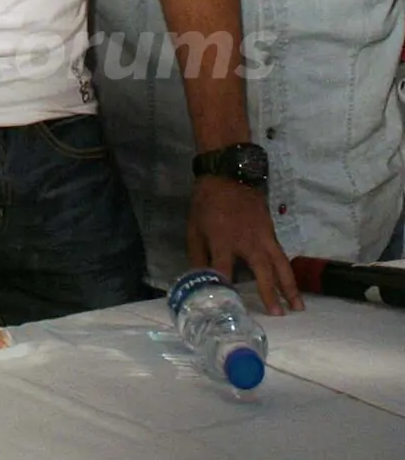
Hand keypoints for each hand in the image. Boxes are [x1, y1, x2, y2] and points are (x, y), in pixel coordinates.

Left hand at [187, 177, 303, 315]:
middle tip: (278, 315)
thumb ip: (198, 257)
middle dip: (270, 292)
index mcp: (222, 240)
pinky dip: (288, 271)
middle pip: (262, 270)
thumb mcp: (194, 229)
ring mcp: (262, 235)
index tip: (229, 308)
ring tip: (298, 307)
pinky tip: (292, 286)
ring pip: (280, 263)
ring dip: (289, 286)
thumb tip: (202, 281)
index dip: (225, 289)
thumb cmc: (207, 205)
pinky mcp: (271, 231)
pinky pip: (281, 254)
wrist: (227, 176)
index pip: (224, 271)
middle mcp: (246, 240)